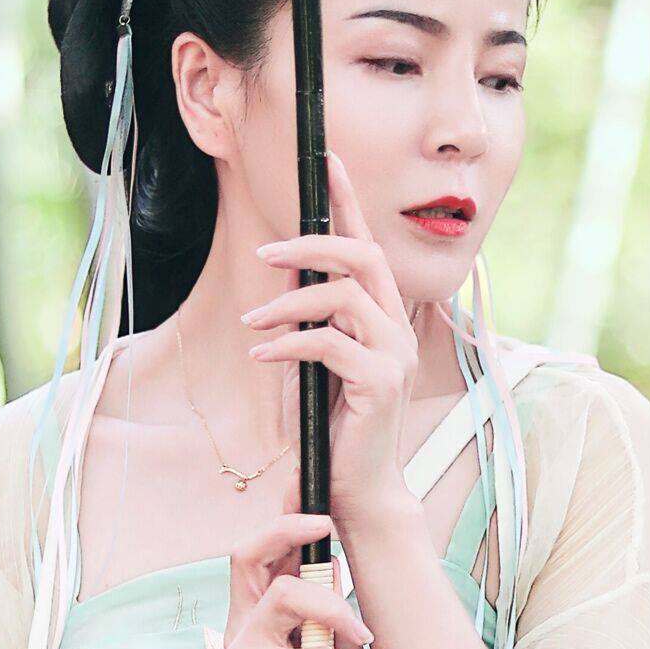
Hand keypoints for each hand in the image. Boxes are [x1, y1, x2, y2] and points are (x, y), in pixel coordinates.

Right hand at [216, 483, 377, 648]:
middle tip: (333, 539)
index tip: (319, 508)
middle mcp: (242, 631)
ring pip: (288, 598)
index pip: (254, 555)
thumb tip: (339, 569)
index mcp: (255, 620)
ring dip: (336, 611)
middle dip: (293, 533)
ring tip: (361, 640)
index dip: (281, 522)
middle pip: (248, 556)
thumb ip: (330, 623)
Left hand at [240, 149, 423, 548]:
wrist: (356, 487)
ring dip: (289, 302)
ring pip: (345, 296)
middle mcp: (396, 327)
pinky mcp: (381, 383)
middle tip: (265, 250)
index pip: (368, 245)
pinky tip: (264, 355)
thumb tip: (284, 273)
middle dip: (311, 243)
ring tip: (253, 320)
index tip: (328, 161)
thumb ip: (307, 316)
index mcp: (383, 316)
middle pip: (363, 256)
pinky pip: (330, 344)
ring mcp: (393, 354)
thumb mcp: (312, 361)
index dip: (349, 201)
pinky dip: (290, 344)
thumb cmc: (333, 425)